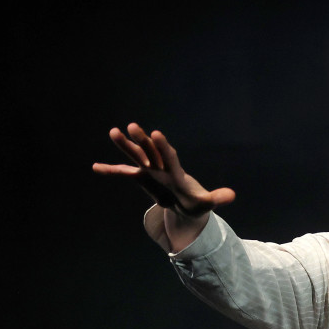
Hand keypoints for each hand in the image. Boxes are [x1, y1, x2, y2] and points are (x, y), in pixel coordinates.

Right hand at [94, 123, 235, 217]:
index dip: (164, 147)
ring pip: (136, 155)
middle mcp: (161, 167)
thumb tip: (232, 196)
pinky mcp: (141, 178)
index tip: (157, 133)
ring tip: (113, 131)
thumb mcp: (205, 203)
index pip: (170, 157)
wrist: (185, 203)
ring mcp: (150, 171)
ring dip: (125, 145)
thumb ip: (216, 198)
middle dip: (142, 140)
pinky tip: (96, 167)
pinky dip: (111, 171)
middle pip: (151, 151)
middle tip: (132, 126)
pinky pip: (124, 173)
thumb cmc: (194, 201)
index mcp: (176, 172)